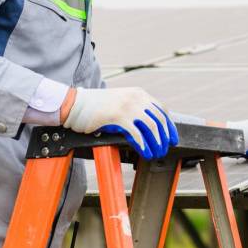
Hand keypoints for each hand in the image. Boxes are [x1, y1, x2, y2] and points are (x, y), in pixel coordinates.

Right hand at [63, 87, 178, 158]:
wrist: (75, 104)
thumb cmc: (95, 107)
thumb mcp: (120, 103)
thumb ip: (135, 110)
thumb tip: (150, 129)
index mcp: (138, 94)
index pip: (162, 110)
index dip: (169, 127)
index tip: (172, 139)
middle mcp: (136, 97)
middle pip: (159, 120)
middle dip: (164, 138)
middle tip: (163, 150)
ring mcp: (127, 106)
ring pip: (151, 127)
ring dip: (156, 143)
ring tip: (155, 153)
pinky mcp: (118, 116)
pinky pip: (136, 133)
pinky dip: (143, 144)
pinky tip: (144, 152)